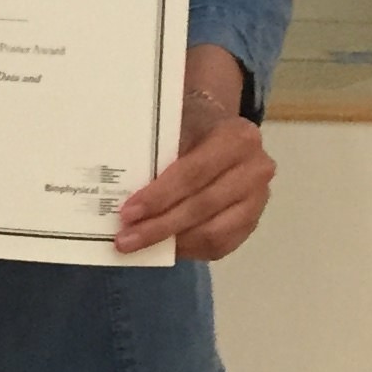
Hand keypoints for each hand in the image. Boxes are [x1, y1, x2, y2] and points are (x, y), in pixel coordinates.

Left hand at [115, 49, 275, 258]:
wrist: (220, 130)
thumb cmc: (191, 123)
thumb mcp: (176, 122)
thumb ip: (155, 148)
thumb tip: (114, 182)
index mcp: (238, 138)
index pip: (194, 173)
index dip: (160, 196)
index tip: (126, 212)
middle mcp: (255, 169)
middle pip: (202, 206)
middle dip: (160, 226)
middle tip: (124, 238)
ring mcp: (258, 200)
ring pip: (214, 233)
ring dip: (173, 242)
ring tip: (138, 245)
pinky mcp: (253, 222)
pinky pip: (221, 245)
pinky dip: (189, 249)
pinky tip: (163, 248)